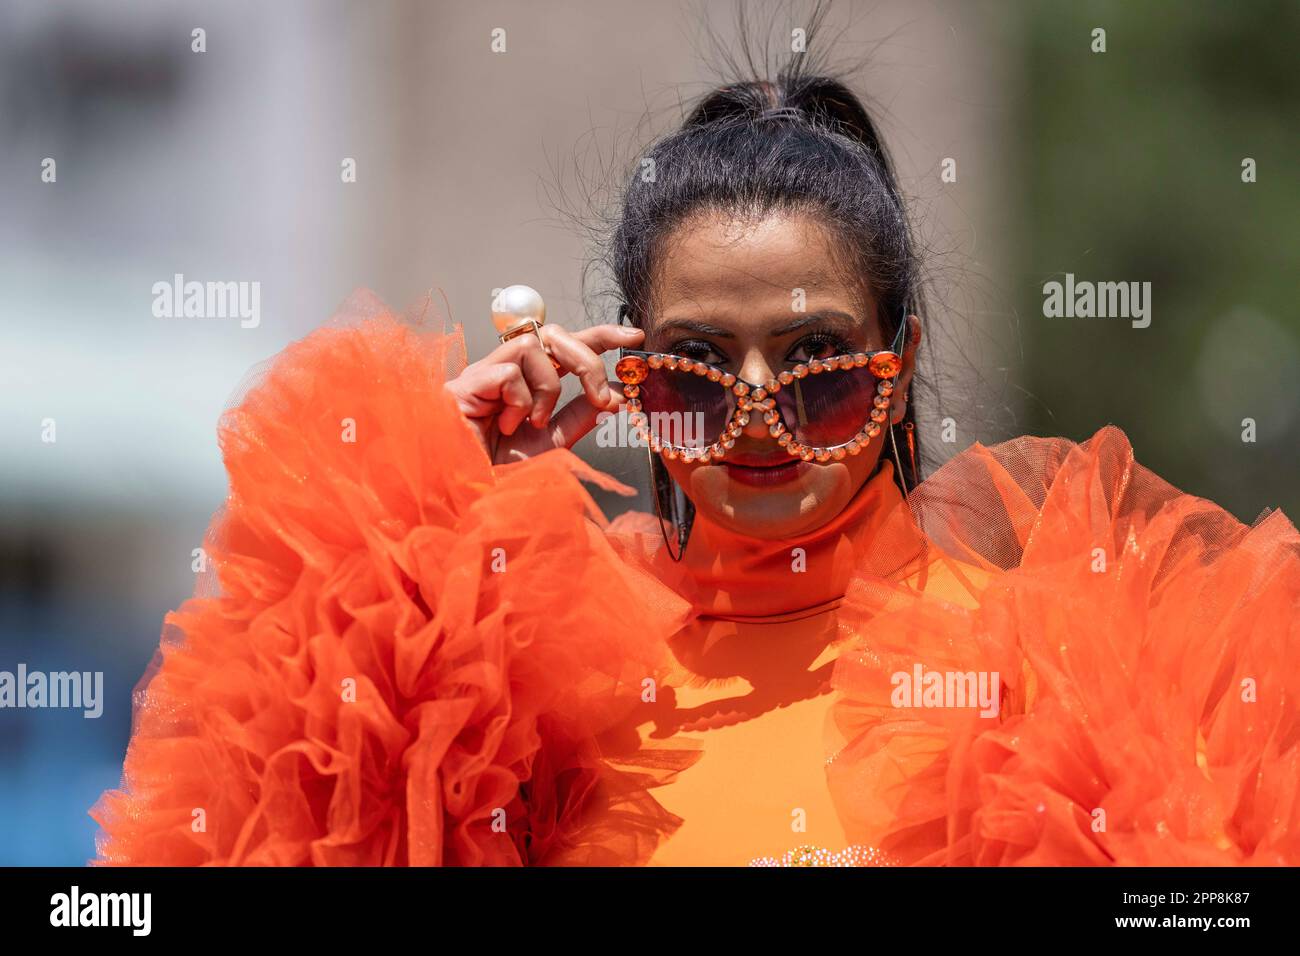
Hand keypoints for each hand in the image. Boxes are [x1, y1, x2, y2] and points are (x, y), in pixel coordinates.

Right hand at [447, 323, 644, 463]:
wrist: (464, 496)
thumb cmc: (500, 472)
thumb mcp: (554, 441)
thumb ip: (583, 414)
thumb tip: (619, 392)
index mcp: (526, 382)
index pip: (565, 345)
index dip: (599, 335)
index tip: (635, 338)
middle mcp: (504, 371)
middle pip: (553, 334)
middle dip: (586, 360)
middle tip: (600, 396)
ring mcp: (482, 374)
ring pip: (532, 346)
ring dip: (547, 387)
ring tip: (535, 422)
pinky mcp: (464, 383)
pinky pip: (508, 373)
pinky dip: (520, 402)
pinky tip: (508, 426)